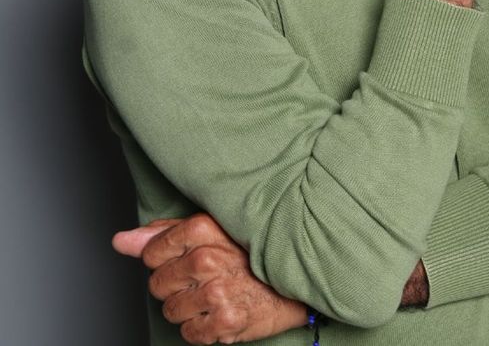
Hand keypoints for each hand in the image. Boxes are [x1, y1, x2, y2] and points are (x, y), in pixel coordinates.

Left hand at [113, 214, 306, 343]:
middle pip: (157, 284)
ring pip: (170, 311)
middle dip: (175, 286)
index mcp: (202, 229)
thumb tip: (120, 241)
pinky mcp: (224, 323)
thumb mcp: (209, 230)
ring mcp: (215, 292)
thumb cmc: (248, 252)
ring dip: (187, 309)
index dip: (165, 261)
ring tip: (213, 295)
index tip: (186, 261)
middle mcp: (206, 258)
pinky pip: (188, 334)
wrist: (294, 280)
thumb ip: (162, 233)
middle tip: (203, 280)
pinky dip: (200, 329)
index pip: (152, 252)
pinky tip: (218, 313)